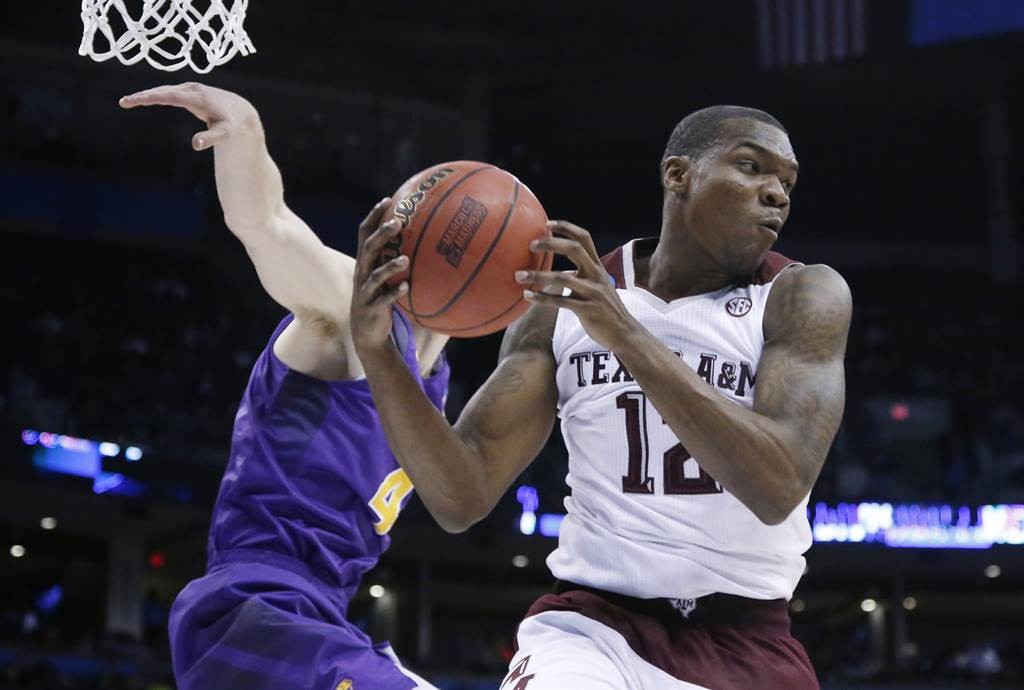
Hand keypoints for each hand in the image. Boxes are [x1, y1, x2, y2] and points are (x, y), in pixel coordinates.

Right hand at [119, 82, 260, 150]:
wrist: (240, 110)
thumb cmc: (232, 124)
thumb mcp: (225, 133)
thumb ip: (211, 138)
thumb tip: (195, 145)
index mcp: (197, 98)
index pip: (170, 95)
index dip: (152, 97)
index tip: (135, 99)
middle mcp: (192, 89)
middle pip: (163, 91)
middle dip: (143, 96)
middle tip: (124, 102)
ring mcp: (190, 88)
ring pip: (164, 90)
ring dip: (146, 95)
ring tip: (128, 102)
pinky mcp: (189, 91)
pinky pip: (168, 92)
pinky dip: (155, 95)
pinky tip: (144, 100)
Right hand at [351, 199, 408, 353]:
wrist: (366, 333)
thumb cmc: (380, 299)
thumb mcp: (384, 277)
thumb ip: (395, 258)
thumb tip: (424, 240)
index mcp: (364, 262)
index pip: (364, 233)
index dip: (374, 216)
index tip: (388, 200)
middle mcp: (361, 273)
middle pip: (368, 248)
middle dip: (381, 233)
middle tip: (398, 222)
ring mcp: (365, 291)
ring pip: (375, 275)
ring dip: (390, 266)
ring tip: (405, 259)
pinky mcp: (371, 308)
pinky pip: (383, 299)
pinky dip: (394, 292)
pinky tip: (406, 286)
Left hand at [515, 221, 637, 349]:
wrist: (624, 332)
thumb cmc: (605, 309)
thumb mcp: (597, 286)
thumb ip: (582, 277)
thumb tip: (556, 273)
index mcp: (597, 267)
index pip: (584, 238)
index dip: (566, 227)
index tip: (547, 224)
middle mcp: (596, 275)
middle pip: (573, 249)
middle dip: (551, 243)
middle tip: (531, 245)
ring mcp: (593, 292)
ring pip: (562, 277)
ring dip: (537, 275)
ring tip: (519, 275)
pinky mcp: (588, 309)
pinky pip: (560, 301)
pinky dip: (542, 298)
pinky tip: (527, 296)